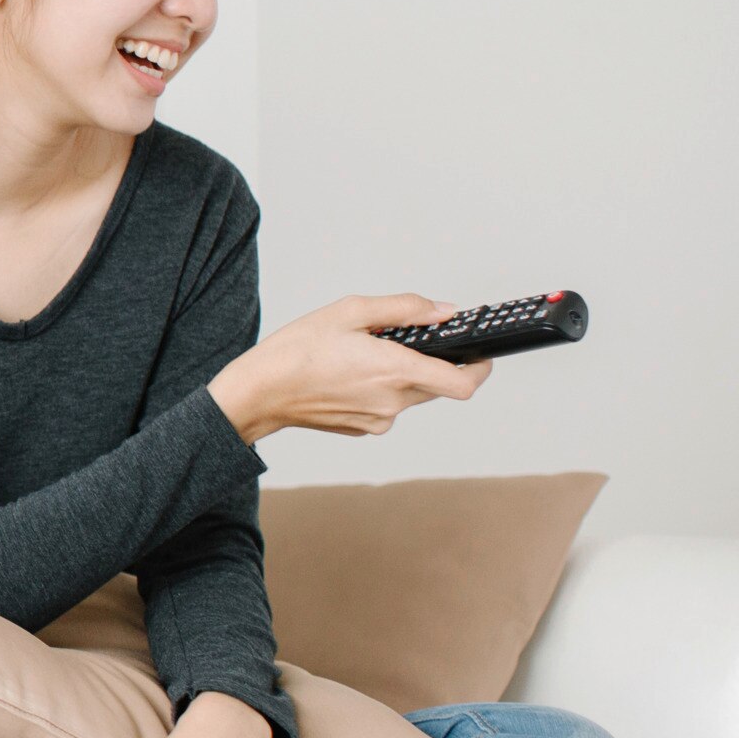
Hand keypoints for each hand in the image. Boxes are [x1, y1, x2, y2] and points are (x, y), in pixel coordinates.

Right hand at [207, 294, 494, 443]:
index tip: (480, 355)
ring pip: (410, 395)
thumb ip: (404, 308)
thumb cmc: (295, 351)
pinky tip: (347, 376)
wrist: (258, 394)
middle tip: (402, 342)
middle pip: (437, 385)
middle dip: (429, 363)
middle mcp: (394, 402)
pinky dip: (377, 390)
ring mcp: (379, 420)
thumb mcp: (349, 311)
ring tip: (361, 357)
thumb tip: (442, 310)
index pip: (464, 383)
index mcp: (396, 370)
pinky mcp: (363, 428)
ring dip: (399, 376)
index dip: (480, 369)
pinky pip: (386, 407)